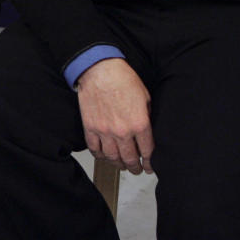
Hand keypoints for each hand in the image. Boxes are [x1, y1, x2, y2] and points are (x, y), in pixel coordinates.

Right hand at [76, 58, 153, 174]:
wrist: (99, 69)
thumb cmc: (122, 78)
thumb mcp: (145, 97)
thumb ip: (147, 117)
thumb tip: (148, 131)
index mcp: (139, 124)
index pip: (147, 152)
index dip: (149, 162)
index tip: (148, 166)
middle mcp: (122, 131)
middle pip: (129, 159)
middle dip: (134, 167)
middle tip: (136, 169)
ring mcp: (104, 131)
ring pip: (112, 157)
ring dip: (118, 164)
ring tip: (121, 165)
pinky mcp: (90, 127)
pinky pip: (94, 148)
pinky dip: (100, 155)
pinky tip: (104, 155)